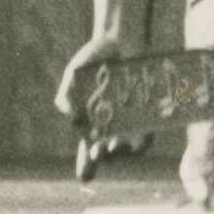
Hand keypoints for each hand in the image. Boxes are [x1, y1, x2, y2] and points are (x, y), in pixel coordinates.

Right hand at [54, 31, 151, 173]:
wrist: (120, 38)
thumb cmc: (94, 58)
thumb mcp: (74, 75)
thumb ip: (66, 95)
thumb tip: (73, 118)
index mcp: (91, 122)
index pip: (87, 151)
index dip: (87, 166)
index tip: (86, 175)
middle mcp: (110, 126)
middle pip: (106, 153)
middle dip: (101, 157)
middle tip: (98, 153)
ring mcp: (129, 120)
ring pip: (127, 147)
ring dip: (122, 152)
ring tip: (114, 146)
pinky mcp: (147, 113)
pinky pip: (146, 134)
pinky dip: (141, 140)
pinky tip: (134, 137)